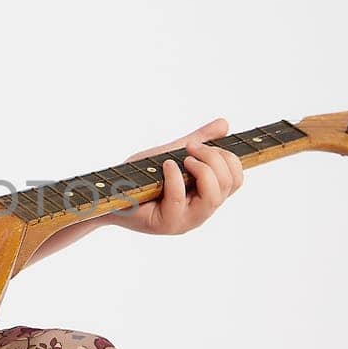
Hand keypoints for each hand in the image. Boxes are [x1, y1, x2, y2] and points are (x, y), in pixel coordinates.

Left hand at [107, 117, 243, 236]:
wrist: (111, 192)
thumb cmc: (141, 176)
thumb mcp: (174, 153)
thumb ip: (200, 141)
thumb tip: (224, 124)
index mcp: (206, 196)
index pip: (236, 180)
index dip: (227, 158)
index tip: (200, 145)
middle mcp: (201, 211)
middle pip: (229, 184)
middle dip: (213, 158)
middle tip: (190, 149)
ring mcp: (185, 220)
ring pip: (213, 196)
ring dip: (201, 168)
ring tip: (182, 159)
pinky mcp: (166, 224)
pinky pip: (180, 199)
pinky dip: (175, 176)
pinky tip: (165, 166)